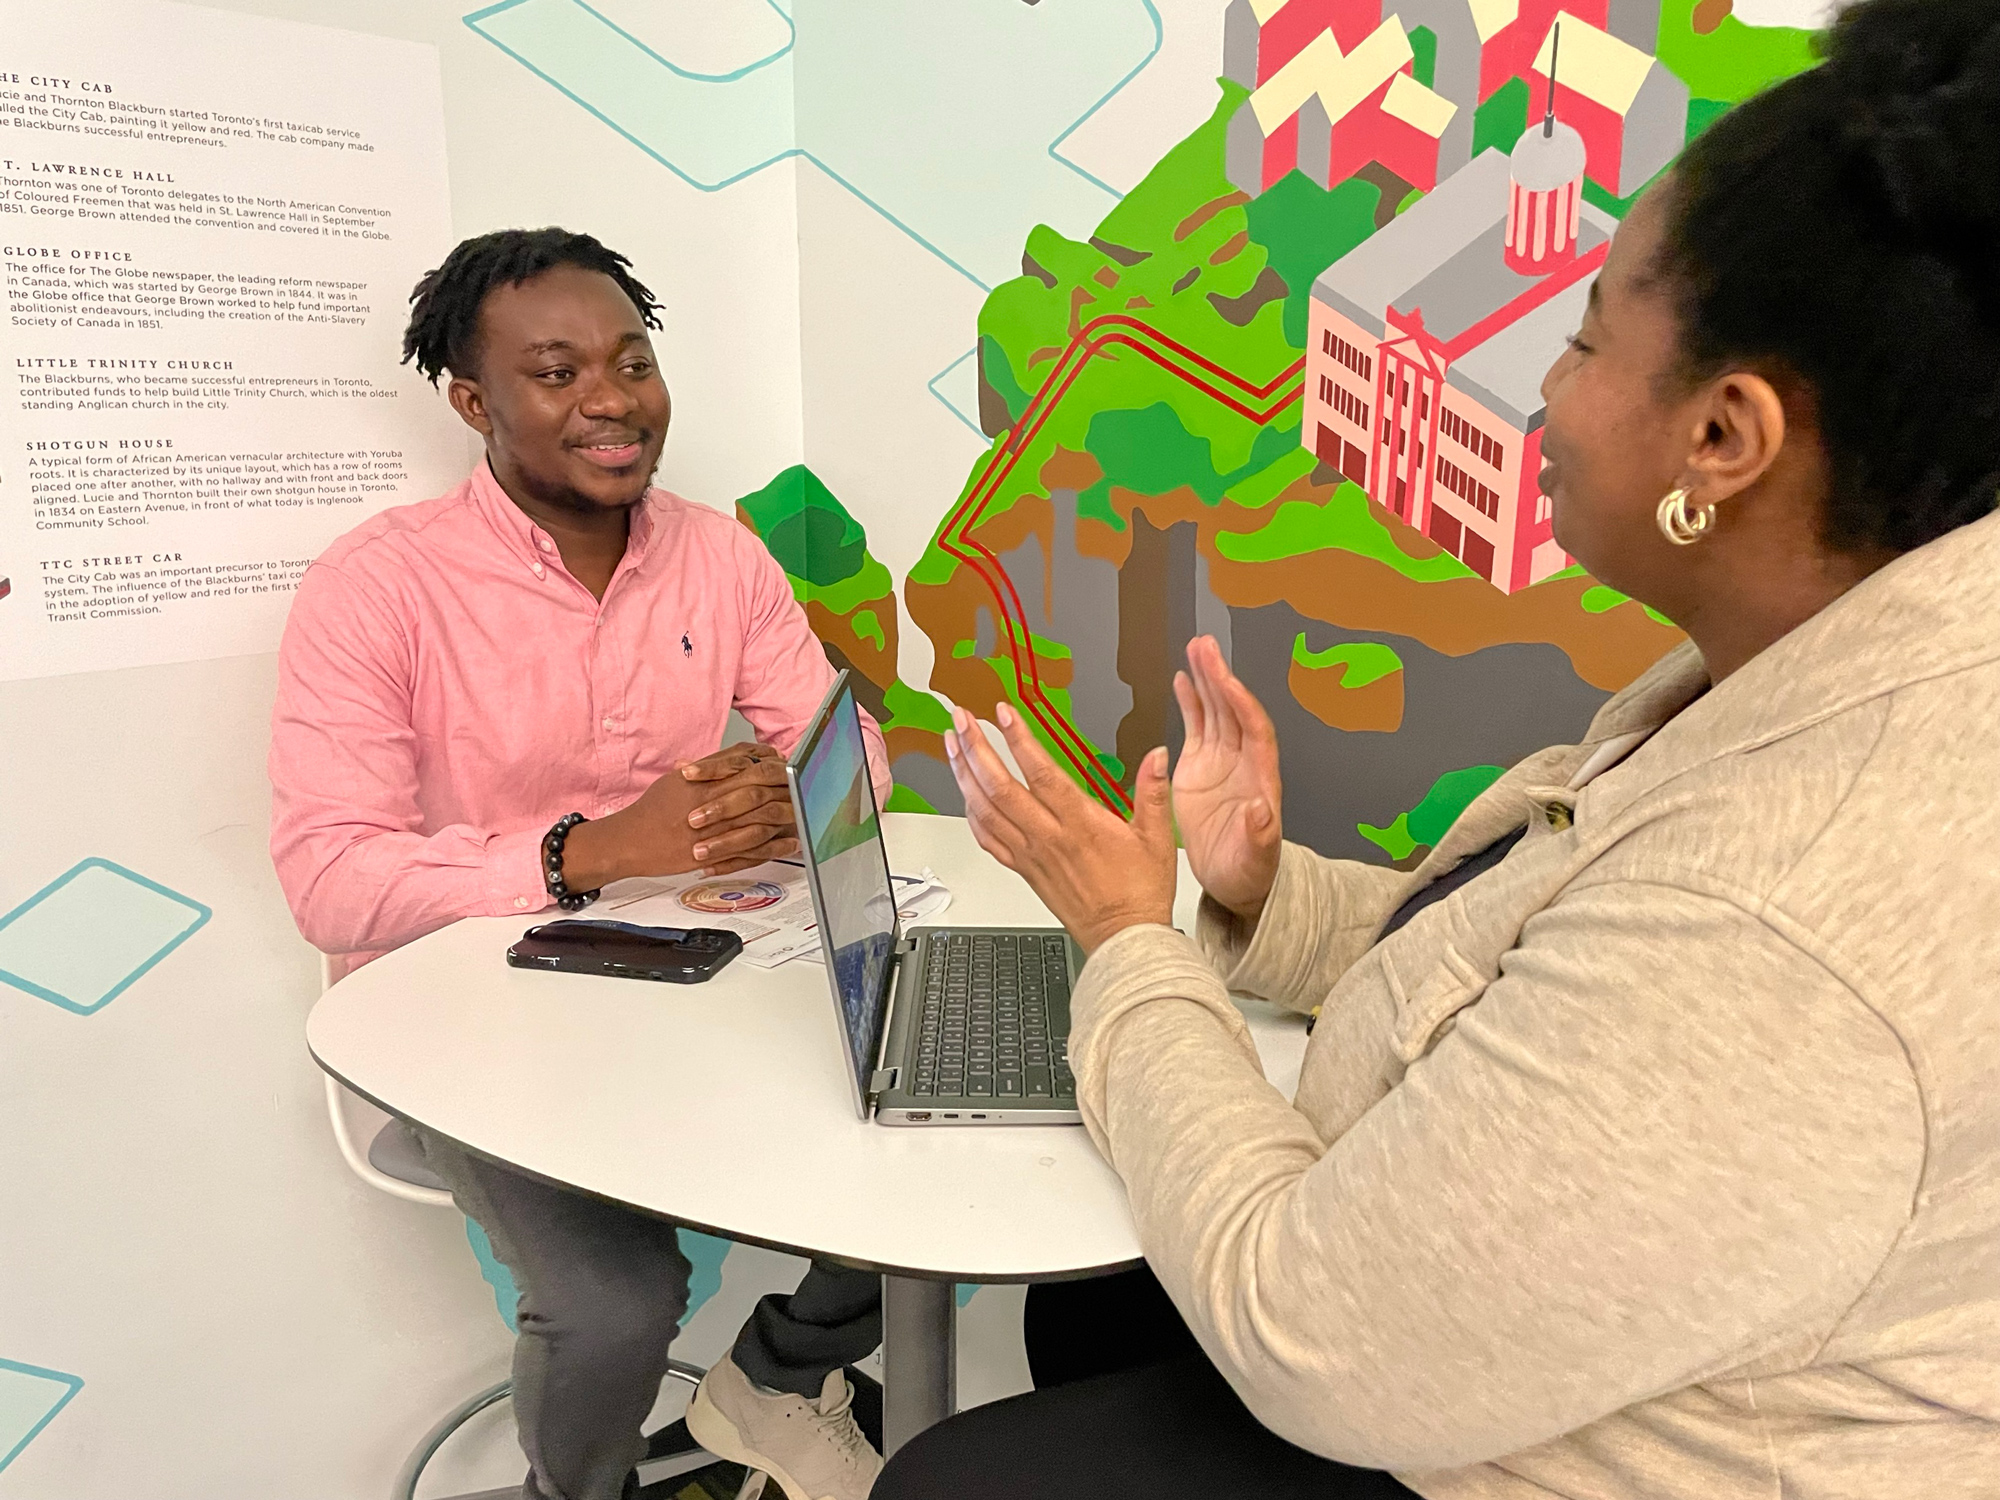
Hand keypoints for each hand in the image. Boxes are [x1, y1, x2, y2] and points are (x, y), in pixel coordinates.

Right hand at [561, 742, 798, 885]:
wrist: (629, 842)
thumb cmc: (652, 812)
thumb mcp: (678, 780)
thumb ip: (710, 767)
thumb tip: (738, 755)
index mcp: (702, 782)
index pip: (744, 764)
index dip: (769, 762)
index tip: (784, 762)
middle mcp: (709, 803)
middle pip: (757, 787)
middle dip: (783, 784)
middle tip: (803, 783)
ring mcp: (713, 829)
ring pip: (758, 818)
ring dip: (784, 814)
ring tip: (803, 811)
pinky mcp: (714, 853)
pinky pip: (752, 849)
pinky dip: (775, 845)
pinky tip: (790, 841)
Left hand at [944, 702, 1175, 953]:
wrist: (1125, 940)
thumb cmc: (1139, 892)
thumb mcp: (1157, 838)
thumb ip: (1153, 791)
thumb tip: (1157, 755)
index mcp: (1080, 824)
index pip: (1040, 773)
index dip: (1018, 739)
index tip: (1002, 713)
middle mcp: (1048, 838)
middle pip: (1000, 787)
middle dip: (975, 749)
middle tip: (960, 719)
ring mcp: (1031, 855)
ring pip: (985, 811)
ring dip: (964, 775)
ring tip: (952, 745)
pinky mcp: (1024, 870)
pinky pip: (988, 840)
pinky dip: (971, 815)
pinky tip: (964, 796)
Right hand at [1172, 635, 1281, 923]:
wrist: (1233, 884)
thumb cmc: (1250, 875)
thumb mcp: (1256, 861)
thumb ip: (1260, 837)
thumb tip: (1262, 810)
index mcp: (1260, 778)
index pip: (1253, 730)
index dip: (1240, 703)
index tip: (1224, 680)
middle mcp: (1242, 763)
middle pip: (1233, 710)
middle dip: (1220, 678)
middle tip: (1205, 646)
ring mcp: (1220, 763)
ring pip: (1216, 712)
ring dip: (1207, 680)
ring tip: (1195, 649)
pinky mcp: (1199, 769)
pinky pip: (1197, 727)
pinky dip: (1190, 702)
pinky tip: (1183, 679)